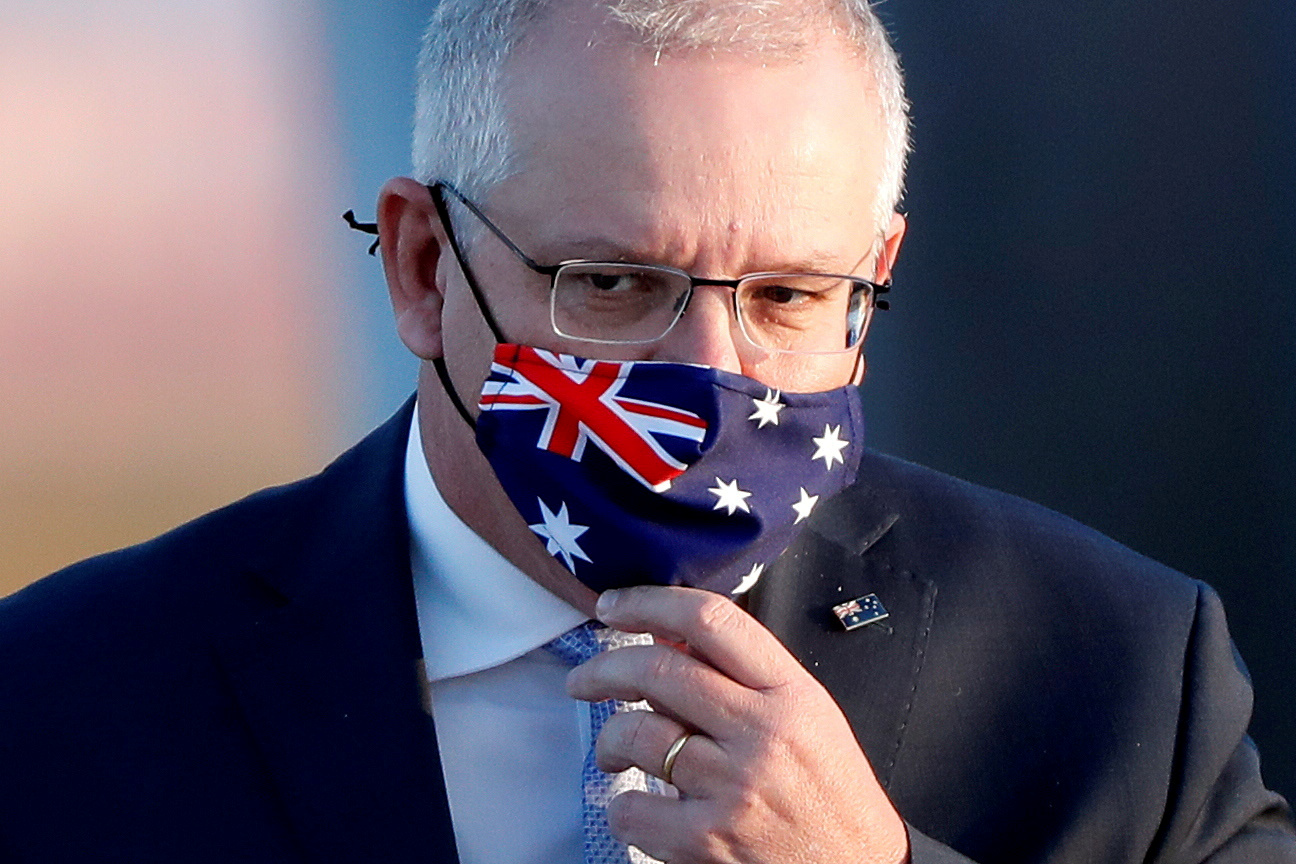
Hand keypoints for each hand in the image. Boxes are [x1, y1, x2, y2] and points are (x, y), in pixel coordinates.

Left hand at [566, 585, 909, 863]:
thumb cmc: (830, 797)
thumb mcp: (805, 718)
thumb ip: (742, 677)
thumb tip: (665, 636)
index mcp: (790, 693)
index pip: (712, 620)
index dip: (649, 602)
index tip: (613, 606)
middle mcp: (763, 732)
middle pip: (659, 670)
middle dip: (603, 669)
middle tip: (584, 679)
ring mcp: (734, 787)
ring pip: (637, 735)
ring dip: (609, 740)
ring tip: (613, 751)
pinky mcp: (708, 841)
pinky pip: (632, 808)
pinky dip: (622, 807)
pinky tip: (639, 808)